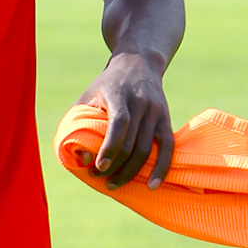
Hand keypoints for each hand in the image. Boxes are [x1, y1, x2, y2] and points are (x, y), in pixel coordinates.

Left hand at [75, 51, 172, 188]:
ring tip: (115, 184)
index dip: (110, 147)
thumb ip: (80, 122)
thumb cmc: (107, 84)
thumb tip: (82, 157)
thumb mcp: (88, 95)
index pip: (118, 122)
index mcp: (118, 93)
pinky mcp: (165, 118)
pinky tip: (153, 185)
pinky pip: (168, 147)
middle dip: (117, 166)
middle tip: (101, 180)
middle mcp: (140, 102)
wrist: (139, 62)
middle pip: (132, 142)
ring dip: (132, 172)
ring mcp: (155, 110)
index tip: (99, 167)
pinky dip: (161, 167)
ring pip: (147, 148)